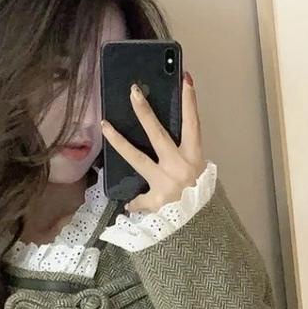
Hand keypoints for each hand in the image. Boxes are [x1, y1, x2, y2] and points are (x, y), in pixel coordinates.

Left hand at [100, 71, 207, 212]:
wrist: (202, 229)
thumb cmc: (201, 200)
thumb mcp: (200, 177)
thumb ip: (184, 162)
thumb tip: (166, 149)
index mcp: (194, 158)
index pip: (193, 124)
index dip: (190, 102)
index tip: (185, 79)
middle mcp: (179, 166)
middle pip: (158, 134)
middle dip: (145, 112)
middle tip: (133, 92)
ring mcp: (165, 183)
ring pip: (137, 158)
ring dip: (120, 141)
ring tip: (105, 125)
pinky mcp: (155, 201)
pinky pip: (140, 200)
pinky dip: (135, 204)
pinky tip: (129, 206)